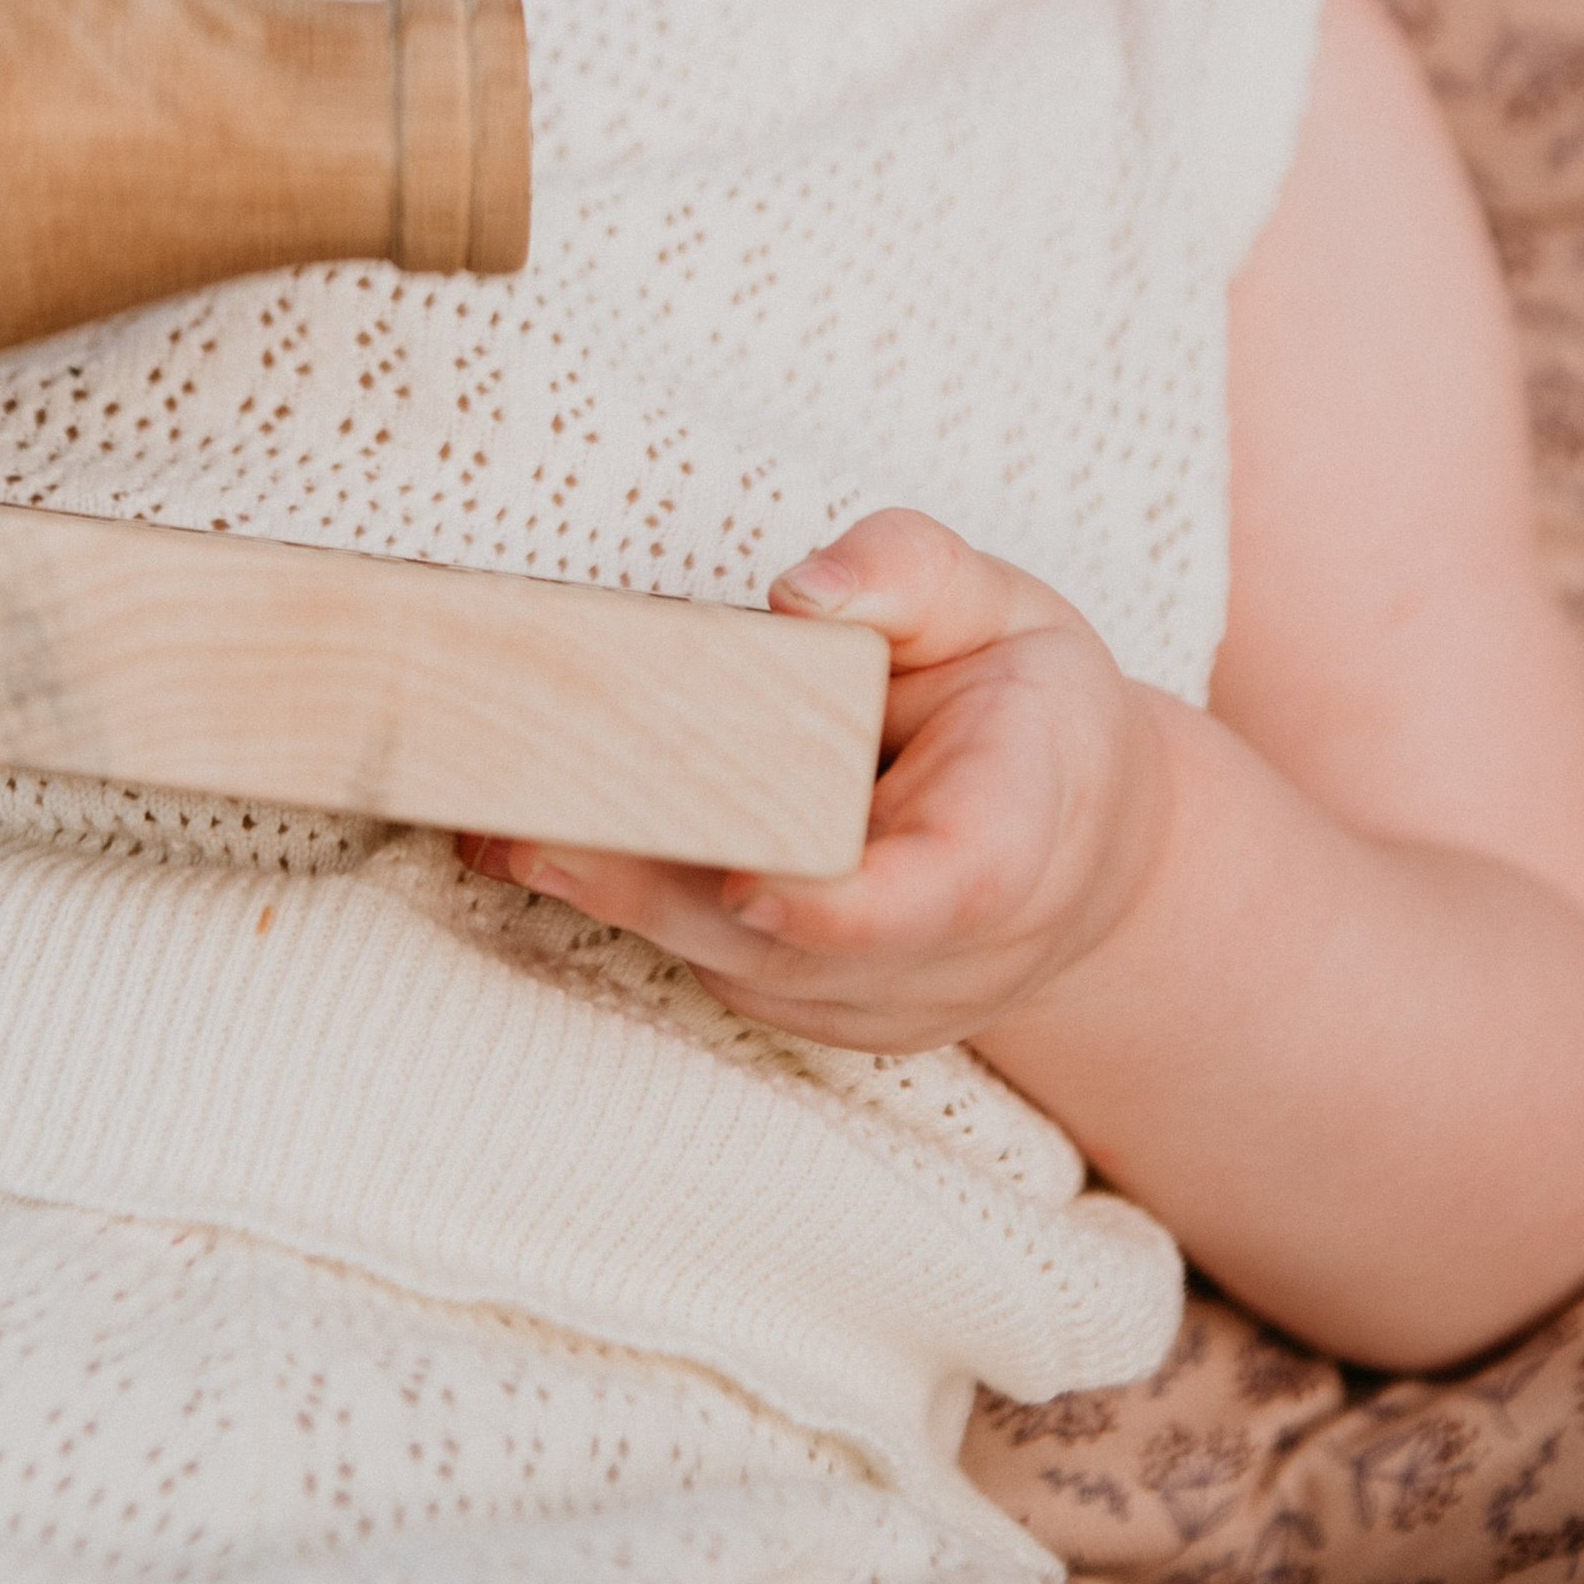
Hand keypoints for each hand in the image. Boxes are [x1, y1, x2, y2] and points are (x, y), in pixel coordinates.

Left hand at [470, 508, 1172, 1057]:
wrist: (1085, 841)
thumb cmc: (1027, 704)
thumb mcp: (1000, 603)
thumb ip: (910, 573)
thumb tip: (805, 590)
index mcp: (1018, 834)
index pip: (943, 893)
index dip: (844, 907)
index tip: (753, 884)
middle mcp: (955, 948)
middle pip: (800, 945)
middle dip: (664, 888)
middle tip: (533, 829)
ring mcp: (886, 1000)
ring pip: (744, 968)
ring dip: (624, 900)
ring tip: (499, 827)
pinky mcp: (825, 1009)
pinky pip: (724, 969)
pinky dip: (638, 909)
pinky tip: (541, 844)